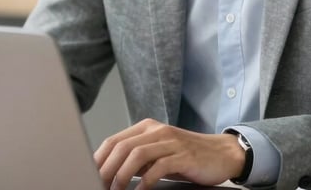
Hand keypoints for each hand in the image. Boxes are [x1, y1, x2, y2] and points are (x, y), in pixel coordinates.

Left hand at [94, 118, 245, 189]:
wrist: (222, 154)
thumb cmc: (187, 156)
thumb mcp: (158, 153)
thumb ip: (137, 158)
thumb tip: (108, 173)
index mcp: (147, 128)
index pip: (114, 140)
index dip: (98, 159)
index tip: (88, 175)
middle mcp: (156, 131)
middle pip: (122, 147)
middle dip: (106, 169)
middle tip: (98, 185)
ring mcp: (170, 142)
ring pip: (136, 155)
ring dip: (122, 176)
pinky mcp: (183, 155)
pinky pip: (158, 168)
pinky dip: (145, 182)